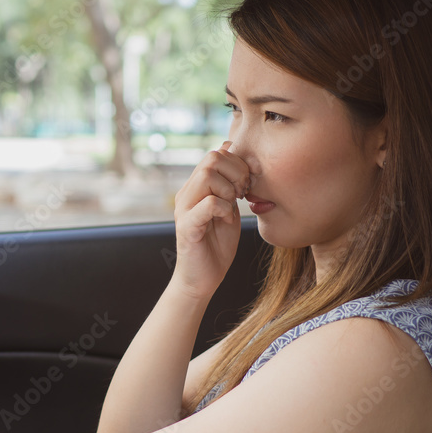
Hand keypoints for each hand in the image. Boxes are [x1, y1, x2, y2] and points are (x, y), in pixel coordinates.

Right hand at [171, 141, 252, 298]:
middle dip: (236, 173)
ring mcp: (184, 208)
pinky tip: (228, 221)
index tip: (247, 185)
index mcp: (197, 187)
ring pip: (207, 175)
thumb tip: (238, 159)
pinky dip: (224, 209)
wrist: (202, 279)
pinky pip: (209, 203)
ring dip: (229, 190)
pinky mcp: (187, 226)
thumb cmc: (217, 245)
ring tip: (233, 207)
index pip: (217, 153)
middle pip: (212, 158)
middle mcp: (187, 193)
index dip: (239, 164)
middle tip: (242, 194)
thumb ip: (231, 187)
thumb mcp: (229, 209)